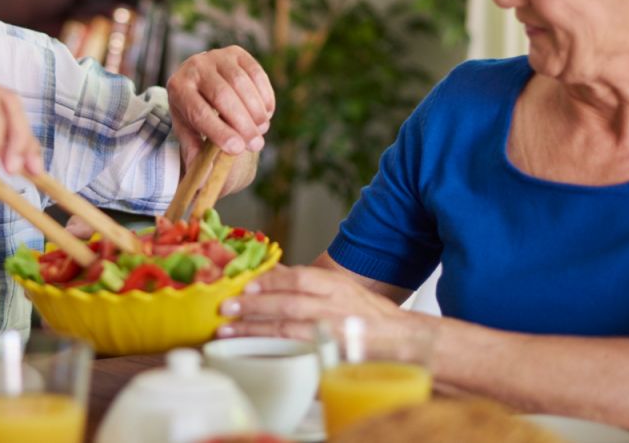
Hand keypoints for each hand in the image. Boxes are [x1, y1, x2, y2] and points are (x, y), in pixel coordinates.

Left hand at [167, 46, 274, 159]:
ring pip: (242, 83)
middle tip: (256, 145)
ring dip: (256, 110)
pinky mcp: (237, 52)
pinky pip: (256, 73)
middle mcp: (194, 66)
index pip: (199, 112)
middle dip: (242, 123)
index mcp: (178, 88)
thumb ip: (196, 152)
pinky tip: (267, 113)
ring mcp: (216, 56)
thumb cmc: (193, 112)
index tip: (238, 149)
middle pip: (222, 96)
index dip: (219, 131)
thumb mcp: (188, 132)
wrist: (198, 80)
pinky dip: (265, 96)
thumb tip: (207, 178)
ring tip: (262, 130)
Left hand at [217, 265, 403, 340]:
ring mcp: (334, 334)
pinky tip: (253, 352)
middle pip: (290, 304)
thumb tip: (272, 272)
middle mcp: (336, 307)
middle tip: (227, 307)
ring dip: (256, 331)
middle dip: (254, 305)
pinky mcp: (333, 356)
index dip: (272, 280)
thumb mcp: (340, 288)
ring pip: (289, 330)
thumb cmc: (366, 313)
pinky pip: (298, 355)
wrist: (402, 341)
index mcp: (336, 286)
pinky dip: (274, 353)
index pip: (301, 277)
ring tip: (228, 331)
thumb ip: (308, 282)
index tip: (246, 282)